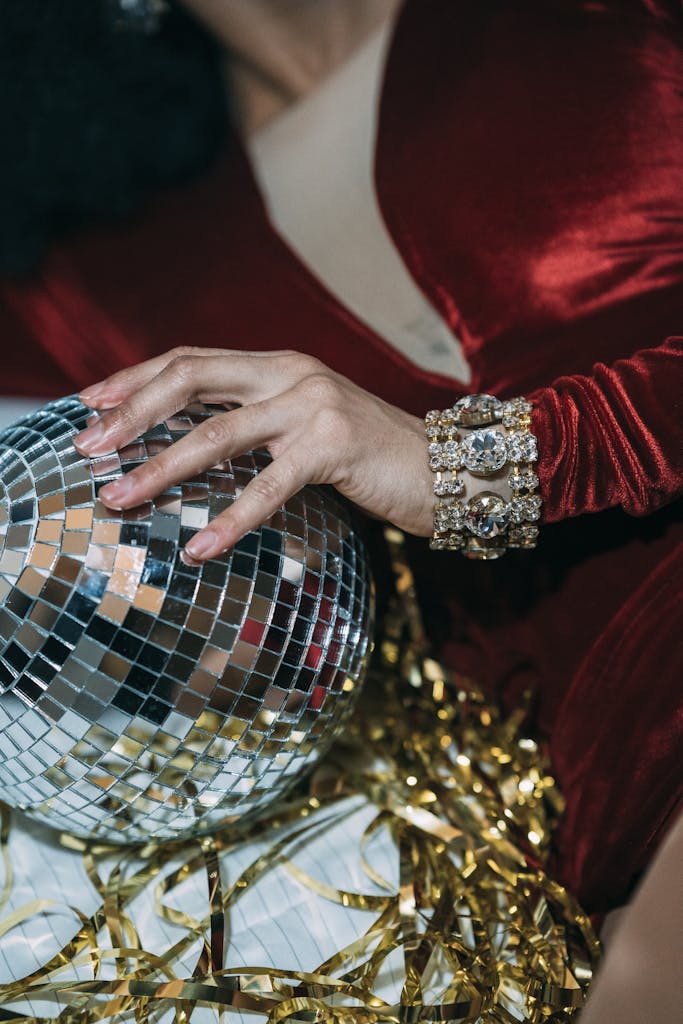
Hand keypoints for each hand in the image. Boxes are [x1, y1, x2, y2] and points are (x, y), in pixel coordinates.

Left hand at [73, 347, 433, 562]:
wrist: (446, 468)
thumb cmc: (371, 456)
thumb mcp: (305, 425)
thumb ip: (255, 422)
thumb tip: (186, 448)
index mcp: (278, 364)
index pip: (191, 359)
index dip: (135, 378)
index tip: (89, 403)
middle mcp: (290, 371)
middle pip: (190, 378)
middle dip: (130, 413)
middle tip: (87, 448)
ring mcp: (313, 404)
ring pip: (217, 433)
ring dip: (160, 468)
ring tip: (120, 498)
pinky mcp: (335, 444)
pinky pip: (268, 487)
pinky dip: (230, 520)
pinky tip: (201, 547)